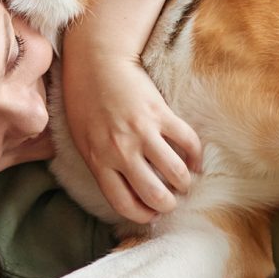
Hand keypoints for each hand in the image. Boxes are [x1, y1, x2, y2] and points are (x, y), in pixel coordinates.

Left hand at [61, 51, 202, 223]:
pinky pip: (187, 142)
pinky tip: (195, 160)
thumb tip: (125, 187)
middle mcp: (120, 151)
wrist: (96, 62)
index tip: (151, 214)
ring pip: (175, 173)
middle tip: (172, 200)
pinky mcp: (160, 113)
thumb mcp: (83, 139)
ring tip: (184, 181)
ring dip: (184, 183)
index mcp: (98, 161)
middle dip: (168, 204)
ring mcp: (142, 132)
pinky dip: (196, 155)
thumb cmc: (85, 101)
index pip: (124, 203)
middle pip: (154, 194)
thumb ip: (102, 164)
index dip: (143, 215)